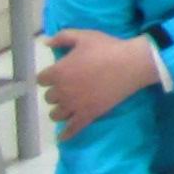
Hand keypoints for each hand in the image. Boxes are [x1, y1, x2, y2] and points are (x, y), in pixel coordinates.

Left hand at [37, 27, 158, 136]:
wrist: (131, 64)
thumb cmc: (107, 48)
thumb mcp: (84, 36)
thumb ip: (62, 37)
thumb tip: (46, 43)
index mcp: (58, 72)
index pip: (41, 79)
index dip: (49, 76)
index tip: (58, 73)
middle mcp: (62, 91)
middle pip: (49, 97)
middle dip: (56, 92)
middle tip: (68, 86)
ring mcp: (75, 105)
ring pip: (56, 114)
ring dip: (59, 110)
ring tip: (67, 106)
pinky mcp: (89, 114)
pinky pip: (73, 128)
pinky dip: (66, 134)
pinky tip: (62, 137)